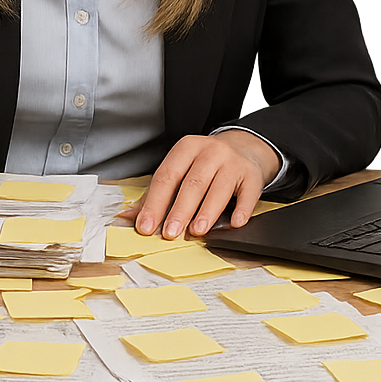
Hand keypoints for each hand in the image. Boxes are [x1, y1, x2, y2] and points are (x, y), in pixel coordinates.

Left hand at [129, 130, 280, 238]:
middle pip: (192, 183)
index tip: (146, 225)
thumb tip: (128, 215)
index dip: (155, 202)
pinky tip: (235, 223)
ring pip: (218, 188)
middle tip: (170, 233)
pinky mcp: (252, 175)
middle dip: (179, 210)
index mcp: (186, 148)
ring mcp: (232, 162)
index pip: (166, 176)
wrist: (243, 148)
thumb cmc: (205, 163)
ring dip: (207, 211)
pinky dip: (242, 210)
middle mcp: (210, 152)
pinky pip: (248, 194)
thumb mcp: (181, 168)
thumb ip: (156, 192)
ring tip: (197, 231)